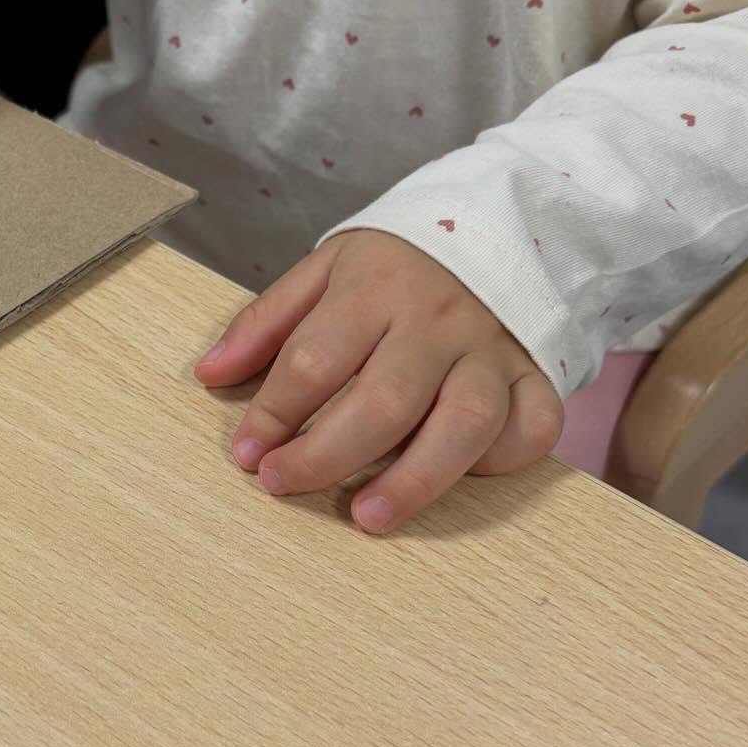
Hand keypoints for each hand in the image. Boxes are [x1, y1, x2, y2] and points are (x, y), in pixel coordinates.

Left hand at [195, 230, 561, 531]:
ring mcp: (493, 352)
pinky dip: (502, 460)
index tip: (246, 454)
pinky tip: (461, 480)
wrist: (501, 227)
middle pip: (384, 399)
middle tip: (282, 485)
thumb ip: (267, 321)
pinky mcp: (536, 376)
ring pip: (463, 423)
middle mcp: (438, 322)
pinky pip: (531, 428)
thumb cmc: (398, 265)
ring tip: (367, 519)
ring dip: (414, 479)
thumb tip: (210, 374)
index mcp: (377, 288)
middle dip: (326, 454)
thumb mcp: (326, 267)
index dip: (273, 412)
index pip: (316, 358)